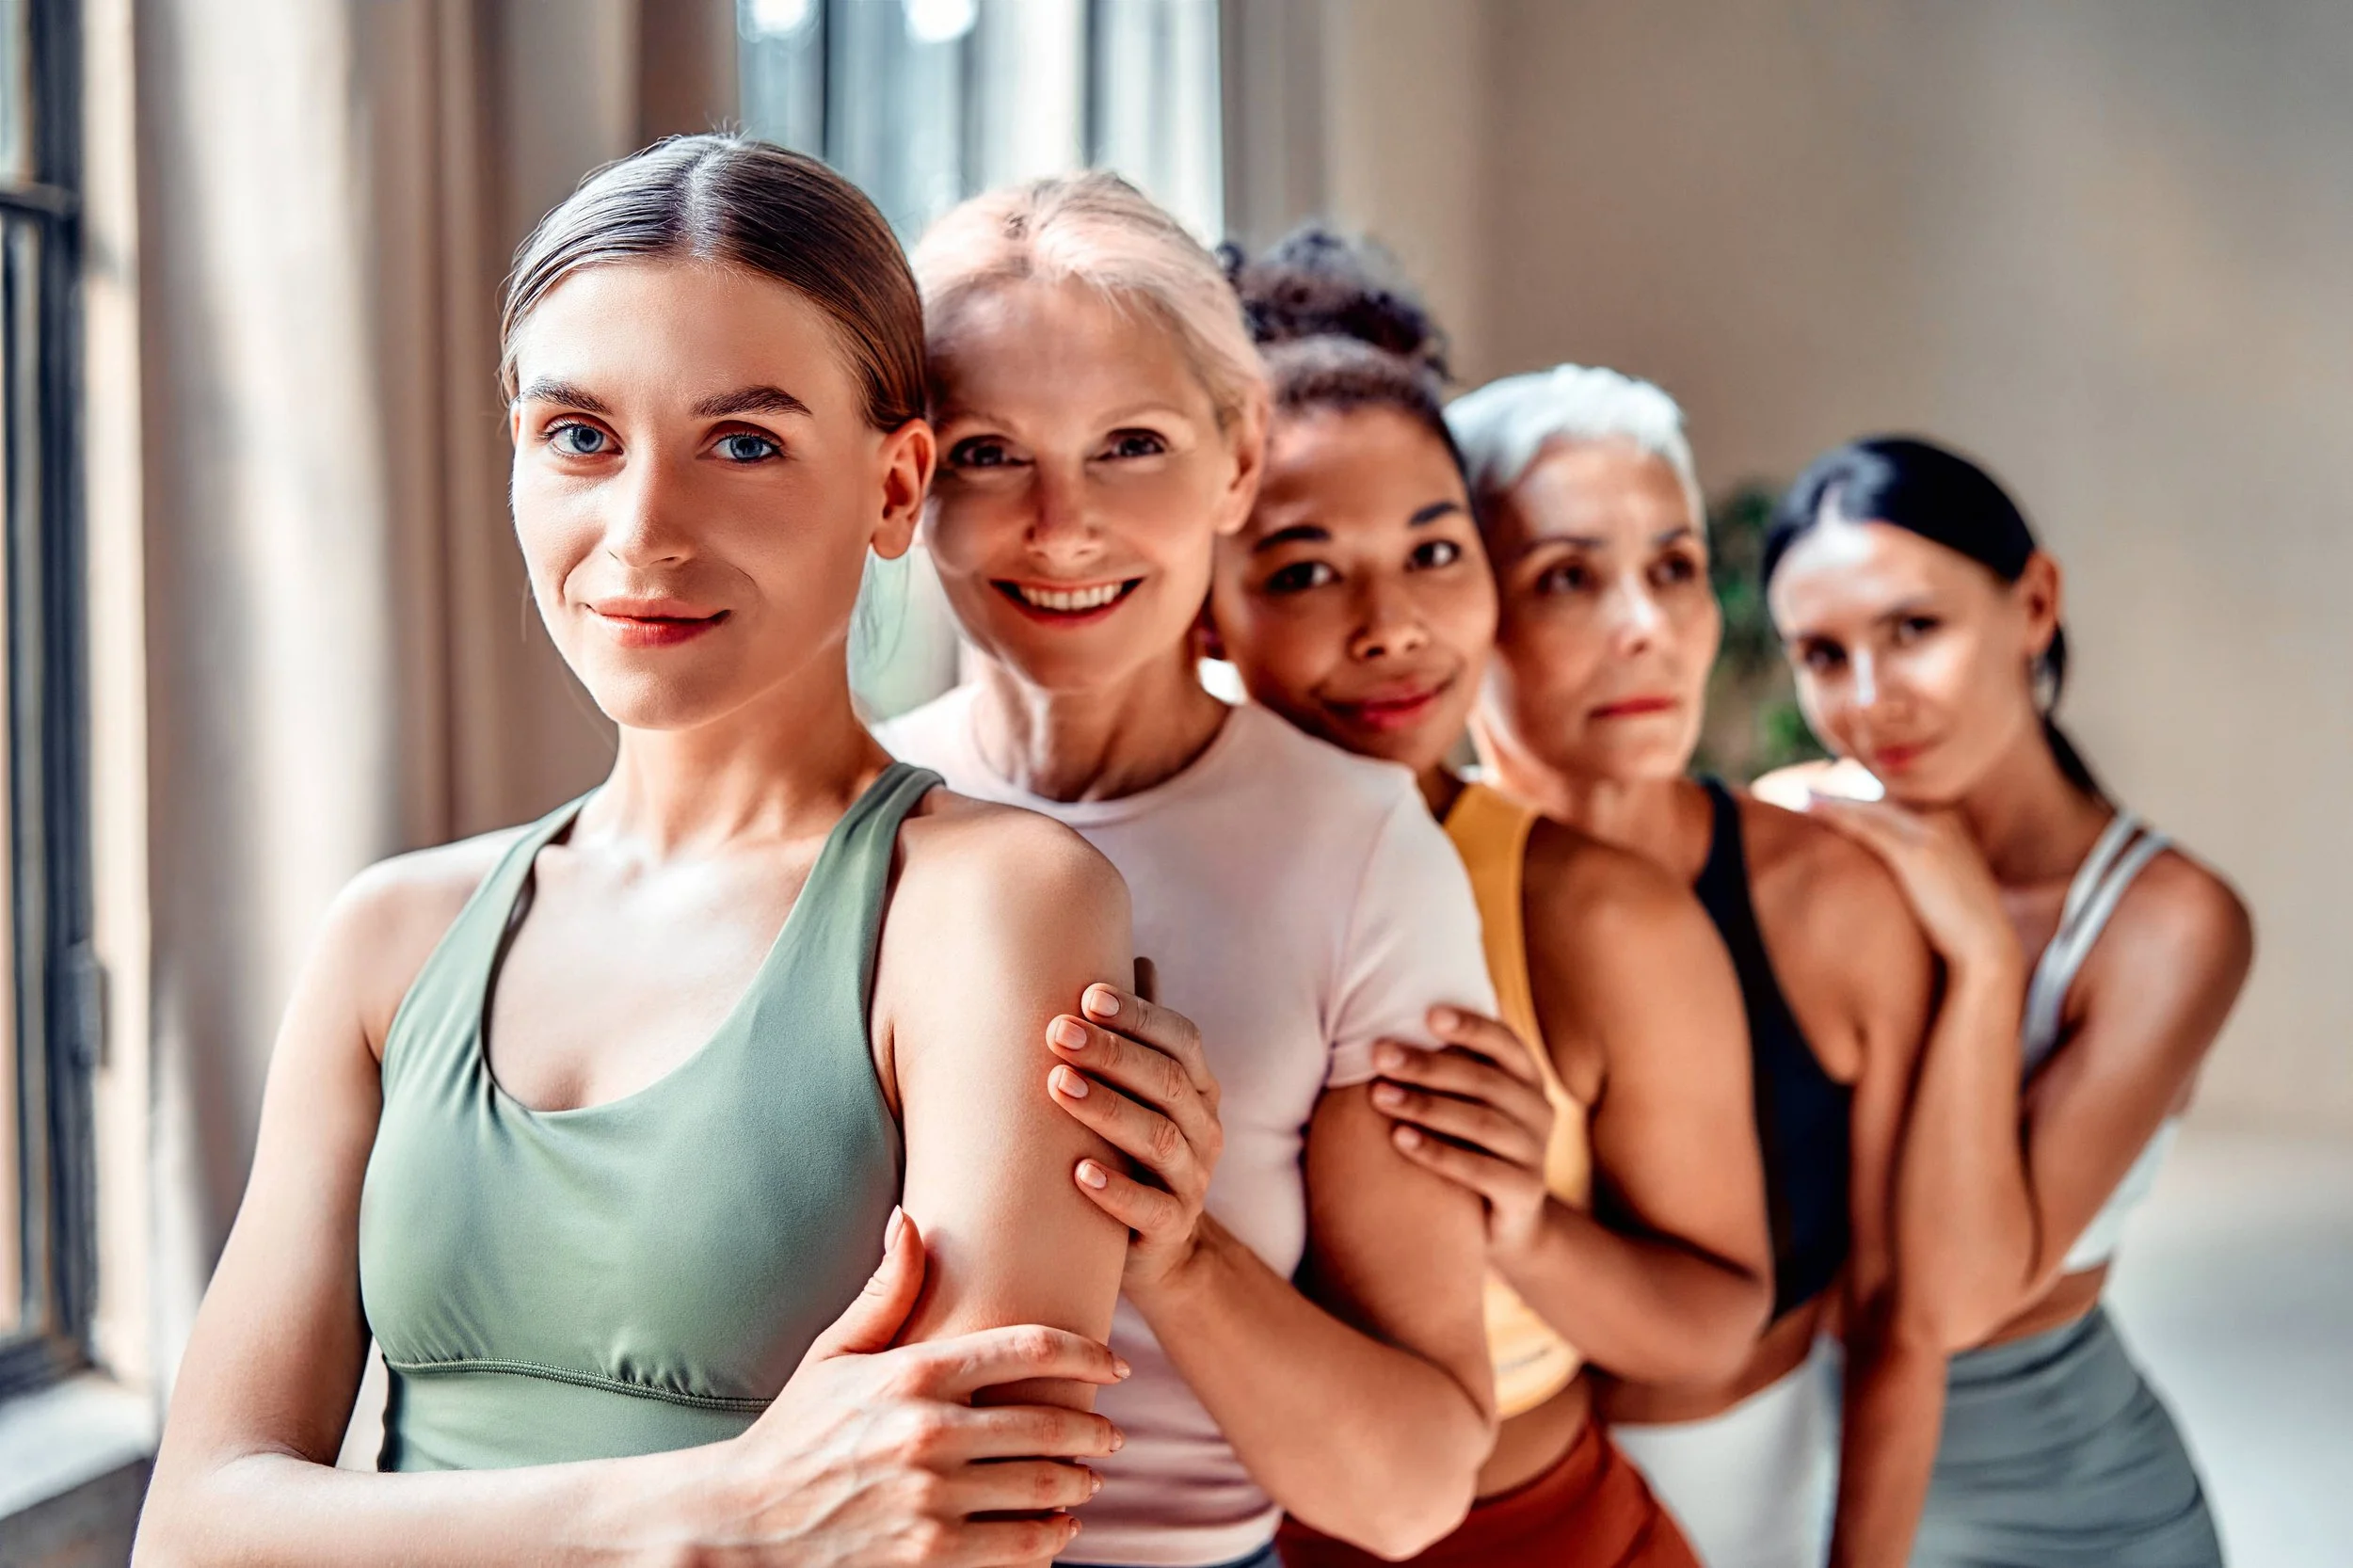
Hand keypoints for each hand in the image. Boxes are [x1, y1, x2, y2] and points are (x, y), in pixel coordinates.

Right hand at [703, 1208, 1129, 1565]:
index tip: (1115, 1365)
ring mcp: (931, 1499)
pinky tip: (1057, 1531)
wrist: (741, 1524)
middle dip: (1095, 1429)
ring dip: (1078, 1484)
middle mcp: (928, 1433)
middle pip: (1050, 1424)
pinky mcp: (929, 1557)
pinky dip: (1050, 1540)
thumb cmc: (793, 1432)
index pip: (1028, 1348)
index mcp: (913, 1374)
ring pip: (1044, 1489)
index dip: (1086, 1353)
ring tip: (1087, 1479)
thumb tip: (910, 1218)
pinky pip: (1019, 1548)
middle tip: (1112, 1432)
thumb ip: (886, 1291)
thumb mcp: (833, 1354)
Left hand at [1046, 981, 1223, 1296]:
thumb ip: (1138, 1034)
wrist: (1155, 1246)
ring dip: (1107, 1108)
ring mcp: (1193, 1180)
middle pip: (1167, 1081)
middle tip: (1056, 1032)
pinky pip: (1151, 1209)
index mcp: (1197, 1087)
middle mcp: (1204, 1128)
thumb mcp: (1137, 1090)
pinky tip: (1078, 1172)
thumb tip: (1136, 956)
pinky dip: (1115, 1190)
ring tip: (1058, 1085)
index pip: (1181, 1039)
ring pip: (1159, 1138)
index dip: (1139, 1015)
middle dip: (1112, 1052)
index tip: (1088, 994)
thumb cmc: (1131, 1149)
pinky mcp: (1173, 1229)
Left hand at [1372, 1007, 1557, 1262]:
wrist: (1502, 1224)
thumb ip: (1446, 1068)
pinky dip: (1438, 1153)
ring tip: (1379, 1096)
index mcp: (1527, 1079)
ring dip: (1426, 1106)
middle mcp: (1538, 1111)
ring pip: (1481, 1124)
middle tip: (1380, 1056)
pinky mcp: (1525, 1194)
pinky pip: (1481, 1171)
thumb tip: (1389, 1030)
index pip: (1504, 1042)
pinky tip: (1399, 1139)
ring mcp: (1536, 1154)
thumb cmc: (1469, 1146)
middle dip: (1428, 1065)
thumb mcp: (1466, 1103)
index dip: (1469, 1026)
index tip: (1427, 1015)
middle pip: (1484, 1081)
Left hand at [1798, 793, 2019, 975]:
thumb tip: (1889, 865)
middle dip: (1846, 796)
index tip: (1830, 796)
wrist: (1986, 948)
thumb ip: (1919, 864)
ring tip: (1803, 798)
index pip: (1898, 799)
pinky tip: (1809, 810)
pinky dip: (1837, 814)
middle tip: (1808, 791)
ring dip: (1834, 801)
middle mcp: (1944, 818)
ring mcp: (1932, 832)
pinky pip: (1868, 826)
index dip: (1864, 798)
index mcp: (1951, 820)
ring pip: (1872, 809)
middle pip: (1882, 799)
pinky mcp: (1918, 852)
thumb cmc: (1959, 925)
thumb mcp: (1941, 882)